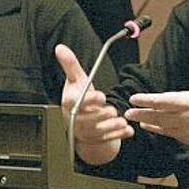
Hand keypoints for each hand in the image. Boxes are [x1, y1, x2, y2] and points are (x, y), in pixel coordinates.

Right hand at [55, 44, 131, 164]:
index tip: (101, 96)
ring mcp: (86, 132)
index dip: (89, 100)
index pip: (77, 103)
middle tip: (113, 110)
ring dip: (111, 128)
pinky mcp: (96, 140)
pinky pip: (107, 140)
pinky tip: (128, 130)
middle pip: (88, 120)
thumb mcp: (76, 80)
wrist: (79, 121)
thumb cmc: (78, 97)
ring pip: (98, 132)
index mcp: (71, 104)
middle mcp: (77, 119)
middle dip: (101, 116)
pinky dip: (119, 136)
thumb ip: (70, 64)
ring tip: (122, 121)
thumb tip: (60, 48)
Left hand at [125, 47, 188, 150]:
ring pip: (163, 127)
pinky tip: (160, 130)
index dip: (145, 100)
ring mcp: (188, 131)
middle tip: (127, 113)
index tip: (133, 98)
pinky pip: (173, 136)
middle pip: (157, 116)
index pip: (160, 101)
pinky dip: (163, 132)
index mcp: (188, 102)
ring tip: (140, 122)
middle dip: (141, 113)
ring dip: (150, 124)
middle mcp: (184, 118)